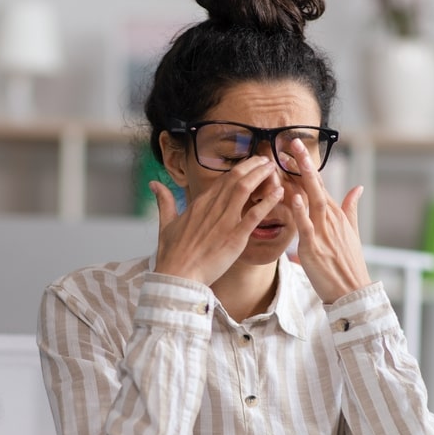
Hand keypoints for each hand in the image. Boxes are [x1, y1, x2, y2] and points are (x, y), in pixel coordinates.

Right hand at [150, 156, 284, 285]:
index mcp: (199, 204)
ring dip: (261, 175)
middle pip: (236, 177)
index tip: (251, 164)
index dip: (239, 169)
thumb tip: (154, 184)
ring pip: (245, 188)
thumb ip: (164, 201)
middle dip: (253, 165)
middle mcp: (212, 207)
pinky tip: (280, 193)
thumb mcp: (166, 224)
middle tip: (266, 159)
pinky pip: (255, 215)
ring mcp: (224, 221)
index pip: (223, 179)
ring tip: (273, 168)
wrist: (178, 275)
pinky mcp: (235, 237)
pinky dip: (268, 202)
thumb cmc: (172, 254)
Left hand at [288, 140, 371, 302]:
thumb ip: (351, 208)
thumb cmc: (349, 263)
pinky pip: (306, 226)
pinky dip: (300, 211)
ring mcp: (323, 231)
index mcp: (336, 213)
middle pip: (315, 185)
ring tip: (289, 159)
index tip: (294, 149)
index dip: (306, 166)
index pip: (319, 184)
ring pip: (310, 199)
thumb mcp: (353, 231)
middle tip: (290, 142)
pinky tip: (294, 197)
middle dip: (303, 163)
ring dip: (300, 178)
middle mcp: (330, 218)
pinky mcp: (314, 247)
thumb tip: (357, 188)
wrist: (352, 290)